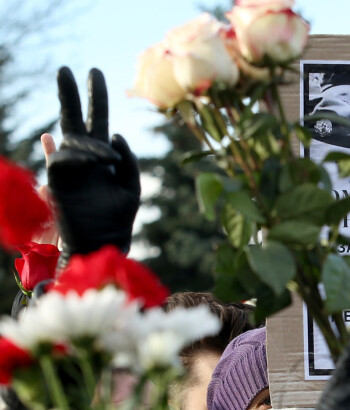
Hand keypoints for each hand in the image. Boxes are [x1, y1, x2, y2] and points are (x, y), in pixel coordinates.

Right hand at [47, 67, 139, 262]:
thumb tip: (115, 135)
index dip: (96, 96)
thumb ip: (128, 160)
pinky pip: (62, 161)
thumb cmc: (119, 217)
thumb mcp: (132, 186)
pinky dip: (76, 158)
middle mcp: (83, 158)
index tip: (94, 71)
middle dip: (70, 94)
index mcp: (102, 156)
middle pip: (73, 119)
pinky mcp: (58, 182)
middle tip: (66, 69)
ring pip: (73, 141)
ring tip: (107, 160)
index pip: (97, 119)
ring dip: (91, 146)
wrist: (105, 242)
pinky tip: (87, 158)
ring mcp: (69, 168)